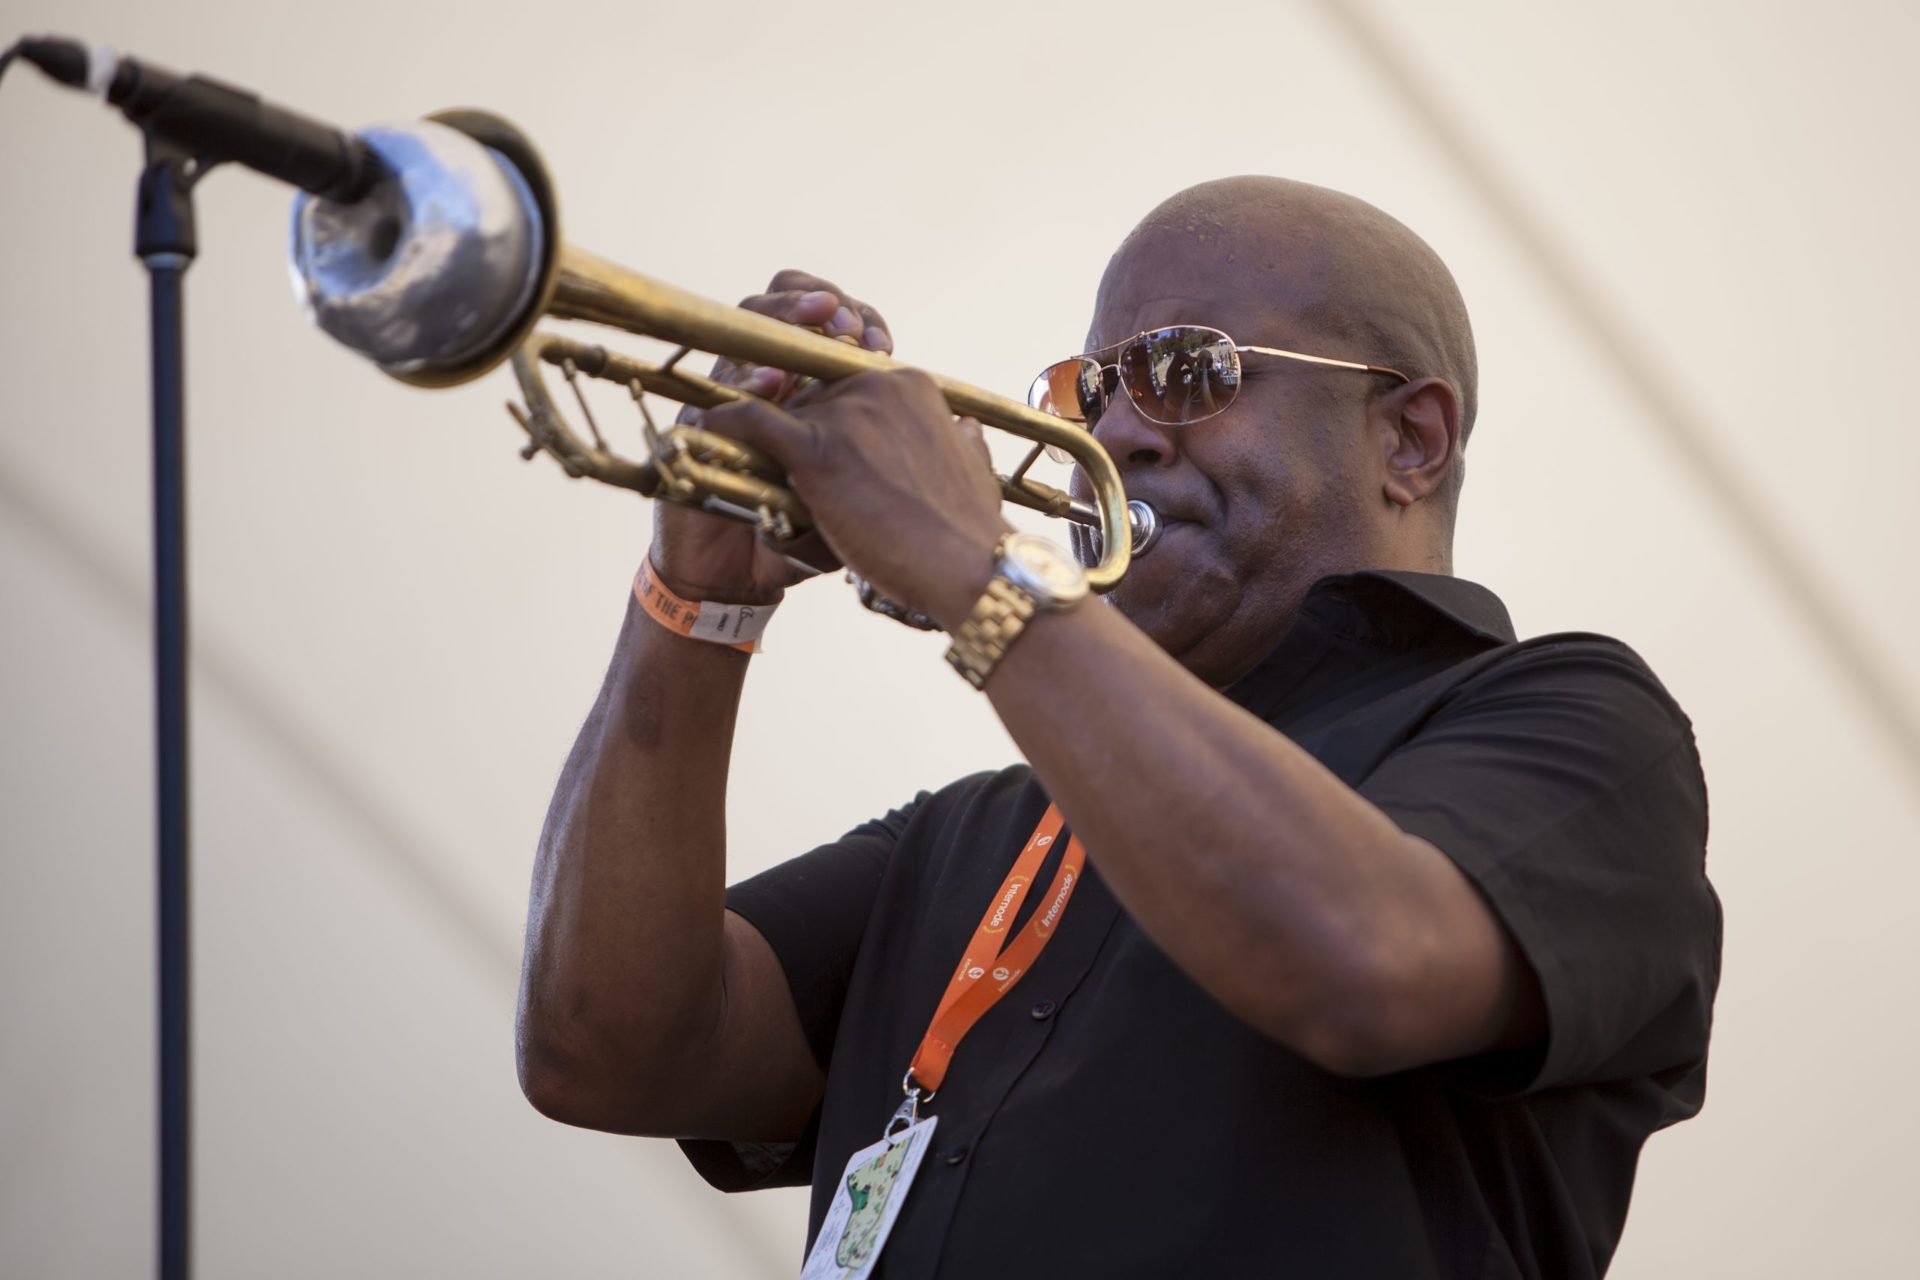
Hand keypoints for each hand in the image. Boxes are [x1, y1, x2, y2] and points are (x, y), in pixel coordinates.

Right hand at [648, 270, 894, 603]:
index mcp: (813, 389)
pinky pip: (720, 387)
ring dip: (783, 317)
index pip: (829, 324)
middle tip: (847, 323)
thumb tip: (960, 428)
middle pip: (788, 308)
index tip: (882, 340)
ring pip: (748, 329)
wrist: (732, 577)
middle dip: (817, 303)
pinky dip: (746, 379)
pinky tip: (772, 384)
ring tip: (813, 320)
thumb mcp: (856, 499)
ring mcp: (732, 396)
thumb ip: (895, 459)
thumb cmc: (796, 539)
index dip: (855, 320)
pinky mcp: (699, 423)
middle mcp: (771, 383)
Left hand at [694, 368, 1009, 630]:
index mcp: (911, 386)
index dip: (824, 414)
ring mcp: (845, 412)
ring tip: (742, 459)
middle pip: (808, 391)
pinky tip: (710, 430)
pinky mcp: (816, 447)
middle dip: (790, 422)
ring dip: (760, 433)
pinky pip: (751, 419)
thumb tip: (964, 432)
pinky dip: (726, 423)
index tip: (811, 437)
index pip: (845, 383)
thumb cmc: (972, 532)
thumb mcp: (972, 469)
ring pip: (779, 406)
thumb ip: (961, 443)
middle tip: (773, 457)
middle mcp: (877, 385)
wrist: (968, 569)